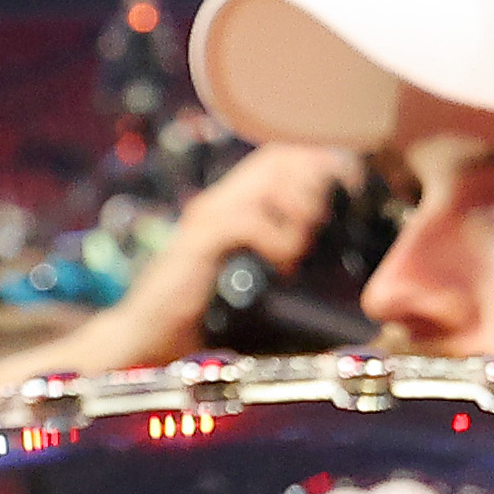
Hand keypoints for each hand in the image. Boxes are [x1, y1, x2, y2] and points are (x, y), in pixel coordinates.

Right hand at [115, 145, 361, 352]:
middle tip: (322, 219)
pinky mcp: (197, 245)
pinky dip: (276, 240)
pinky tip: (283, 265)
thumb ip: (278, 250)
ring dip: (298, 212)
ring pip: (265, 186)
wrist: (146, 337)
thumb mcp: (248, 274)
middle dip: (313, 182)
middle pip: (276, 160)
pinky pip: (245, 222)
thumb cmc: (200, 311)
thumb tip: (327, 239)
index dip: (317, 160)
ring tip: (301, 245)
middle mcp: (217, 202)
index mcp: (230, 204)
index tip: (348, 182)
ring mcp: (205, 220)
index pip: (278, 157)